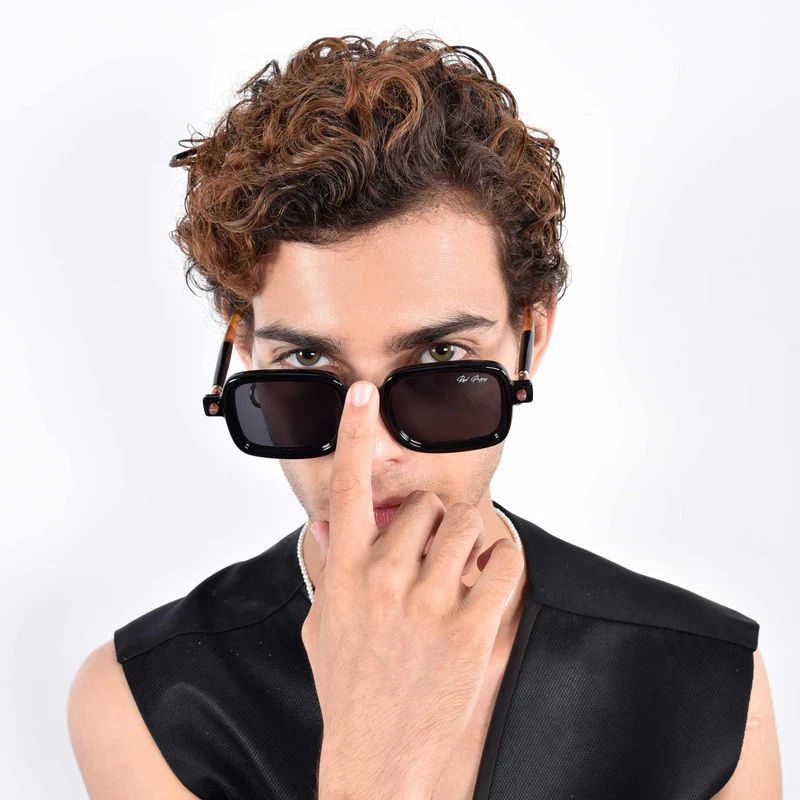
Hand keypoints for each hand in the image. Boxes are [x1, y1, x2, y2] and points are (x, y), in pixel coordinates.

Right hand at [300, 380, 524, 799]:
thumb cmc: (348, 694)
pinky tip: (495, 573)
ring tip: (466, 563)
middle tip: (439, 547)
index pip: (347, 488)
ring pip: (468, 524)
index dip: (356, 434)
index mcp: (345, 575)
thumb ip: (325, 572)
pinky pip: (502, 562)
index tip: (363, 394)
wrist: (378, 762)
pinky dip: (506, 558)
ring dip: (473, 536)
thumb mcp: (321, 629)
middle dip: (438, 520)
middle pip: (427, 505)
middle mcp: (384, 579)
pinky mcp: (469, 629)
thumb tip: (321, 528)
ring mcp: (427, 603)